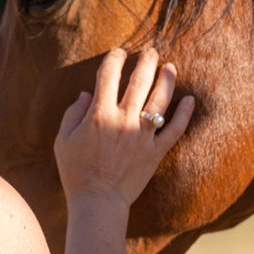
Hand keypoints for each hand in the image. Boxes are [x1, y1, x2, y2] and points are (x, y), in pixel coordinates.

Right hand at [54, 48, 193, 208]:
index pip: (108, 76)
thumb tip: (87, 94)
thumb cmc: (76, 171)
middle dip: (145, 62)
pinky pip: (175, 130)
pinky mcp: (156, 152)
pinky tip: (189, 99)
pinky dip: (184, 114)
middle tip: (150, 51)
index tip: (118, 52)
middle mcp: (123, 120)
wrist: (98, 202)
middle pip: (138, 82)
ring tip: (169, 66)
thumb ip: (73, 113)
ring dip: (166, 80)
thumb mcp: (63, 140)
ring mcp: (142, 136)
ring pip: (159, 101)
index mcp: (99, 114)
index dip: (114, 59)